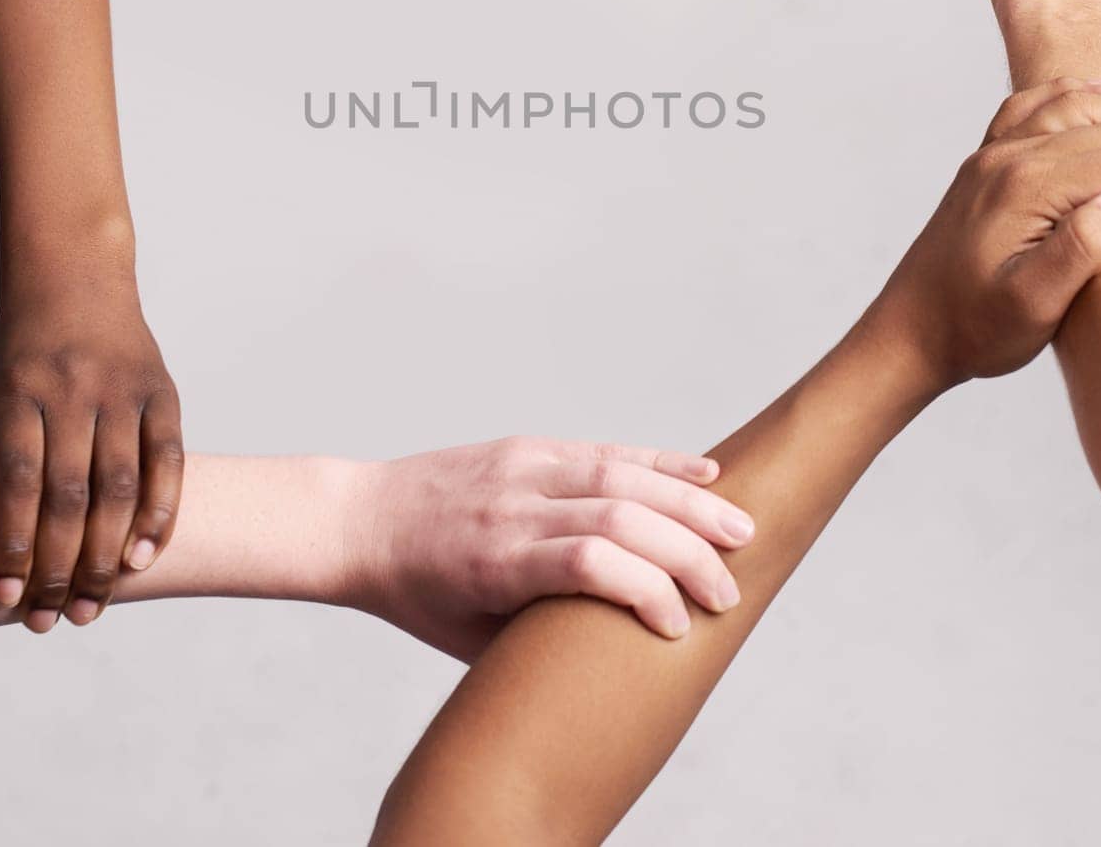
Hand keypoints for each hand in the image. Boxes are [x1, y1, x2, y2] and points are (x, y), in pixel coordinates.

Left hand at [0, 279, 183, 631]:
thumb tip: (22, 546)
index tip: (5, 601)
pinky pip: (167, 461)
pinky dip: (159, 513)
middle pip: (71, 496)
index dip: (13, 547)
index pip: (18, 483)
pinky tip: (144, 557)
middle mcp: (74, 392)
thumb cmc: (29, 342)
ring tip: (95, 604)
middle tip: (52, 620)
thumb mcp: (2, 387)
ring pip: (120, 488)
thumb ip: (16, 453)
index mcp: (20, 391)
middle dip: (61, 568)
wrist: (77, 272)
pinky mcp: (161, 391)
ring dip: (108, 556)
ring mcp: (122, 391)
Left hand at [343, 437, 754, 660]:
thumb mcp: (469, 637)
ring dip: (689, 500)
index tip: (680, 629)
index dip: (645, 592)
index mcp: (494, 561)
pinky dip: (658, 462)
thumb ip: (540, 631)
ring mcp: (521, 467)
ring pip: (619, 474)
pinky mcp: (528, 445)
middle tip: (730, 591)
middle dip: (686, 552)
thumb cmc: (417, 595)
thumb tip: (620, 654)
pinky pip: (603, 450)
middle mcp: (511, 507)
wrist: (360, 521)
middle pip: (617, 516)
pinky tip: (704, 474)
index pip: (587, 564)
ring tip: (741, 529)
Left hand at [870, 78, 1100, 386]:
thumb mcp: (1032, 307)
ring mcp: (991, 156)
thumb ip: (1080, 252)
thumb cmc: (972, 330)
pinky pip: (1033, 108)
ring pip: (1077, 110)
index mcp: (1023, 185)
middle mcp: (1005, 157)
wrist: (908, 334)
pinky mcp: (985, 166)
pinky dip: (1076, 96)